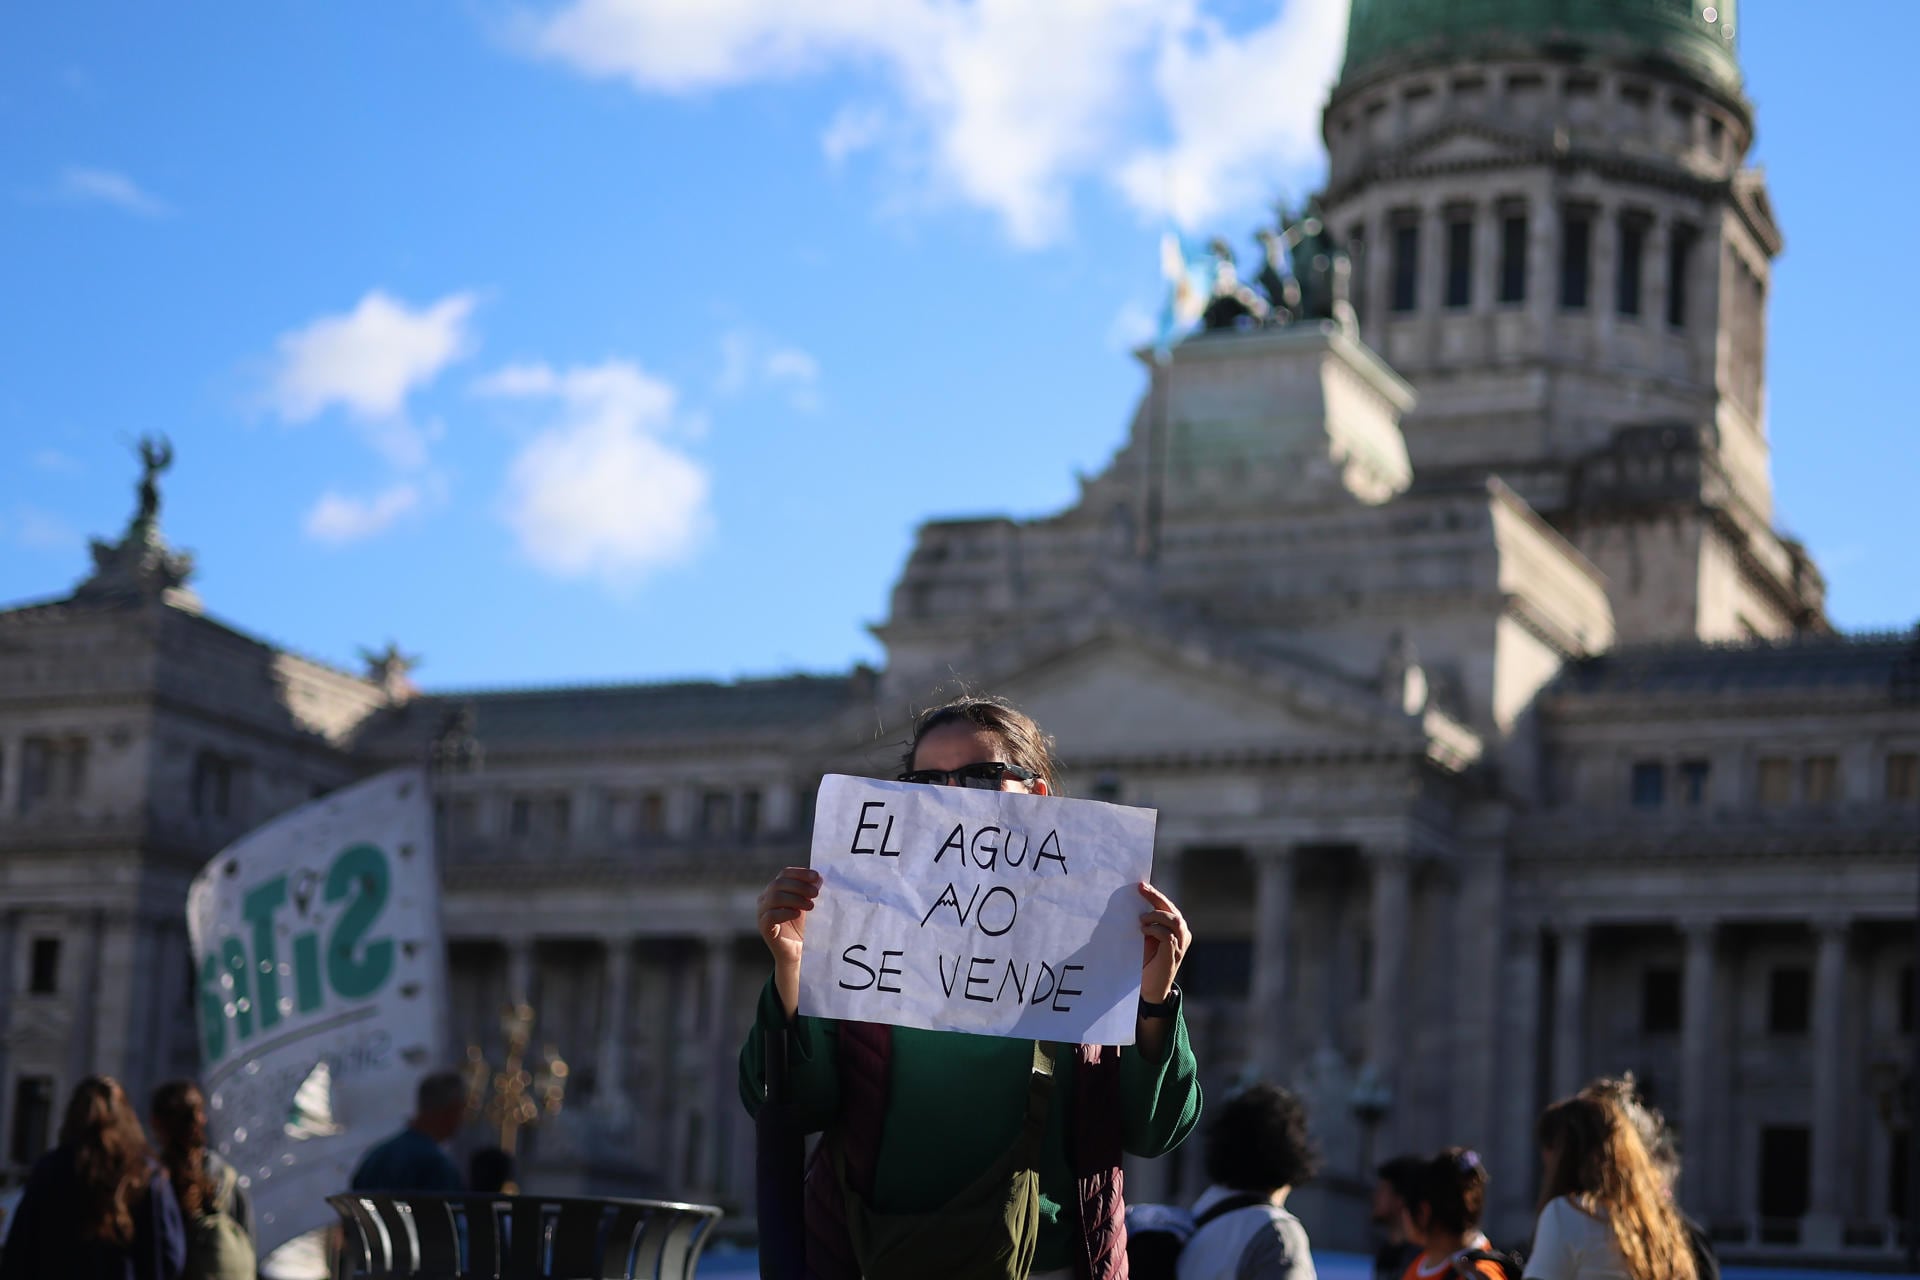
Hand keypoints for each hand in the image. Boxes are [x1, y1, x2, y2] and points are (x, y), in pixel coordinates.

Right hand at [758, 867, 819, 966]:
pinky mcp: (763, 927)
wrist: (798, 952)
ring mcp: (762, 912)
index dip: (800, 873)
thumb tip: (818, 878)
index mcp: (776, 889)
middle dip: (800, 886)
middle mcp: (766, 898)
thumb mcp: (809, 905)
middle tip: (816, 894)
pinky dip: (785, 912)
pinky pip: (770, 915)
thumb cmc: (804, 927)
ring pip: (774, 897)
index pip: (785, 873)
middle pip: (779, 883)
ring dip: (795, 899)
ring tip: (810, 906)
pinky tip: (797, 914)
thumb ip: (811, 891)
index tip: (816, 876)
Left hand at [1137, 881, 1189, 1004]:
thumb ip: (1145, 923)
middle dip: (1156, 897)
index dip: (1156, 895)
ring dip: (1157, 915)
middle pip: (1172, 910)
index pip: (1168, 906)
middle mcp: (1182, 935)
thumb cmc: (1146, 961)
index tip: (1141, 885)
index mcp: (1176, 929)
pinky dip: (1155, 930)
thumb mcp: (1145, 938)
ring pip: (1175, 920)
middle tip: (1141, 889)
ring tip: (1142, 920)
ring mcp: (1180, 945)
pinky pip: (1168, 936)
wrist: (1150, 988)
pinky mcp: (1174, 955)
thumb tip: (1132, 903)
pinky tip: (1144, 931)